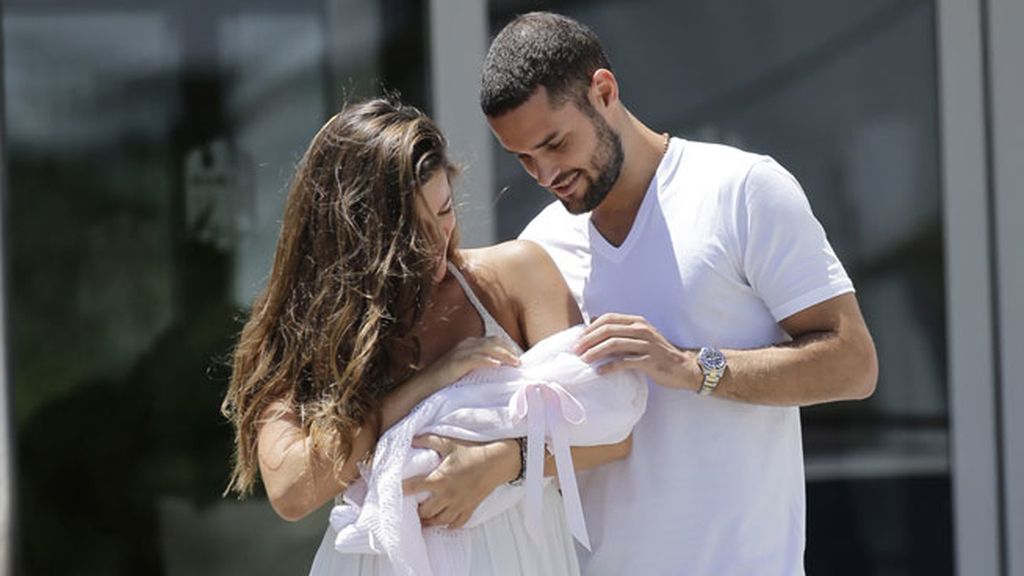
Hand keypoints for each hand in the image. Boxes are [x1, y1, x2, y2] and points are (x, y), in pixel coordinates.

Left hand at [402, 435, 518, 529]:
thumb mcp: (449, 442)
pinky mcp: (470, 508)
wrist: (498, 461)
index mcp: (439, 479)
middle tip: (411, 506)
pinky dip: (448, 525)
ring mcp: (459, 505)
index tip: (391, 491)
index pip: (413, 488)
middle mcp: (447, 496)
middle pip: (425, 512)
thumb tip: (411, 438)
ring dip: (429, 520)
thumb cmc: (473, 451)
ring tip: (423, 516)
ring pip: (439, 521)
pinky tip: (444, 522)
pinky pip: (457, 524)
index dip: (400, 490)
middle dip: (416, 511)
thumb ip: (428, 440)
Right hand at [425, 336, 519, 389]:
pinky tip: (497, 365)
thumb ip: (480, 369)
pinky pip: (474, 358)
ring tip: (515, 363)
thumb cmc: (444, 383)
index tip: (520, 359)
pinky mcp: (455, 363)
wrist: (421, 388)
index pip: (494, 341)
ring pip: (486, 348)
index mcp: (469, 345)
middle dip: (509, 350)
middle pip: (493, 341)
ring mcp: (459, 353)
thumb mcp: (466, 372)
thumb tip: (500, 374)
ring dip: (503, 354)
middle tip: (521, 363)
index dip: (508, 348)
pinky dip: (487, 360)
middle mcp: (465, 345)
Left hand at [575, 313, 697, 390]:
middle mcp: (642, 330)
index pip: (608, 319)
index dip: (590, 328)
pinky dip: (610, 367)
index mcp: (637, 321)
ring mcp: (647, 345)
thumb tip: (592, 321)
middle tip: (576, 351)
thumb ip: (619, 330)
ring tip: (584, 360)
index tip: (578, 340)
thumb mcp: (639, 336)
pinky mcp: (650, 361)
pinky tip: (600, 372)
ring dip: (596, 352)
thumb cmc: (657, 353)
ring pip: (614, 344)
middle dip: (589, 340)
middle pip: (608, 330)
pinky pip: (625, 362)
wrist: (683, 367)